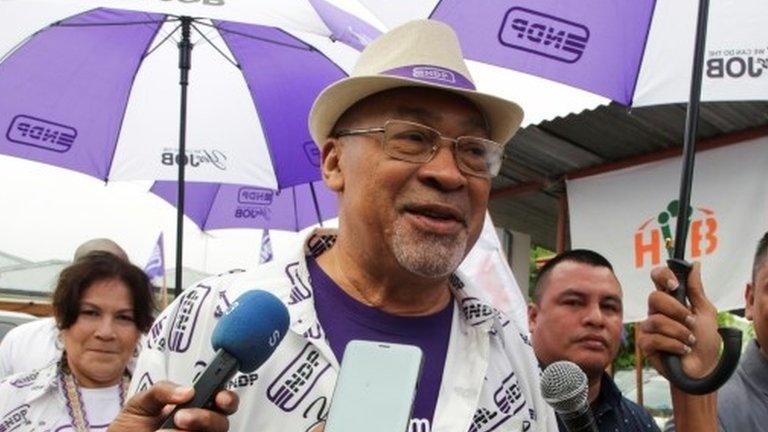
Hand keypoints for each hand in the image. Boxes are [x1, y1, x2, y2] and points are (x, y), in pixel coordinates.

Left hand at [107, 381, 238, 431]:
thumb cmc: (130, 426)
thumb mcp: (141, 402)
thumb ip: (163, 390)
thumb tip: (189, 390)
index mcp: (195, 407)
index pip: (223, 401)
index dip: (227, 398)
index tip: (219, 398)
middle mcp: (200, 427)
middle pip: (222, 423)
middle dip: (207, 418)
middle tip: (181, 417)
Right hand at [638, 262, 720, 379]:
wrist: (703, 370)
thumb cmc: (705, 342)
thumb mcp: (706, 313)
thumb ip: (697, 290)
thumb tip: (696, 265)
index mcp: (670, 300)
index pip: (657, 278)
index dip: (662, 276)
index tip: (675, 286)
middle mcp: (657, 311)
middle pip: (654, 297)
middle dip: (676, 310)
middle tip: (690, 322)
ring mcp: (649, 327)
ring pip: (657, 320)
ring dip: (679, 332)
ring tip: (690, 341)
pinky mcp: (645, 344)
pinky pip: (654, 338)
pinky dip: (673, 345)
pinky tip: (681, 350)